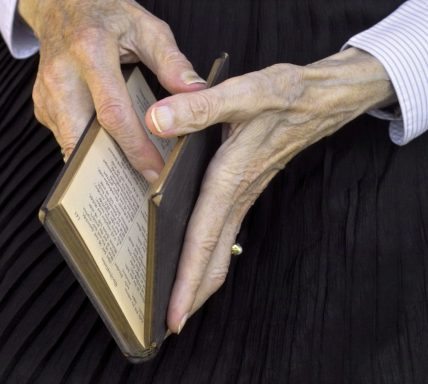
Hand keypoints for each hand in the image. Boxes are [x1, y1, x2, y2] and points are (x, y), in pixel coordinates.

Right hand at [19, 0, 205, 181]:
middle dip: (113, 166)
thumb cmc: (107, 15)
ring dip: (100, 164)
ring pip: (72, 144)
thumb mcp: (146, 28)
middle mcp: (62, 75)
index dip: (135, 147)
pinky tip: (111, 155)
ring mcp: (47, 93)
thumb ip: (172, 61)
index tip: (153, 171)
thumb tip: (195, 93)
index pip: (113, 112)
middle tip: (141, 184)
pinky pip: (67, 138)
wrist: (63, 6)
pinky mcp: (43, 105)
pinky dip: (89, 152)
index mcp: (90, 51)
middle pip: (84, 137)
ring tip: (129, 175)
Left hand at [145, 48, 396, 332]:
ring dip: (202, 275)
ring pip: (222, 246)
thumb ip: (200, 108)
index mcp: (231, 176)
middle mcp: (238, 193)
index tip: (174, 315)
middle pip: (215, 256)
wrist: (322, 100)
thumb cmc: (288, 96)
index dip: (187, 279)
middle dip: (195, 292)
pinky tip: (200, 251)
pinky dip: (211, 251)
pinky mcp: (247, 186)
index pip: (204, 237)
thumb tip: (155, 120)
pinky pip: (226, 229)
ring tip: (182, 297)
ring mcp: (245, 193)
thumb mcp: (245, 94)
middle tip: (172, 322)